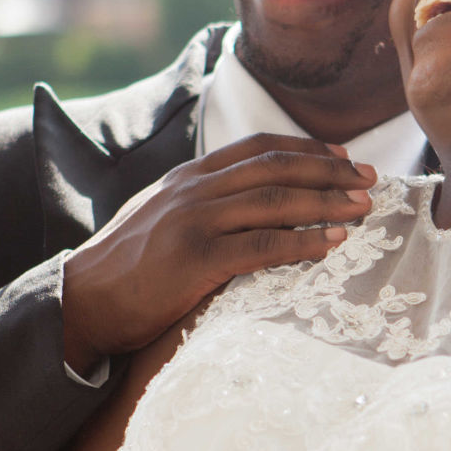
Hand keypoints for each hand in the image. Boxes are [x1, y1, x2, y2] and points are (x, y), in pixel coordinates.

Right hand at [61, 134, 375, 370]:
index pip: (257, 148)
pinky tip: (331, 243)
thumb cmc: (125, 269)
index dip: (306, 150)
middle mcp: (193, 190)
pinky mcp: (195, 260)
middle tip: (370, 180)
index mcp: (188, 177)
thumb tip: (245, 205)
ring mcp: (193, 222)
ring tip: (362, 208)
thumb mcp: (161, 218)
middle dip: (329, 172)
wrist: (79, 302)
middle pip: (275, 167)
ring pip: (274, 200)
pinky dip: (302, 241)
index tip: (343, 158)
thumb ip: (200, 204)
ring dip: (326, 202)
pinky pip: (261, 245)